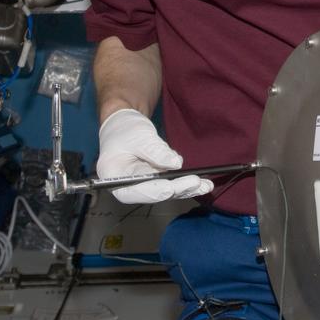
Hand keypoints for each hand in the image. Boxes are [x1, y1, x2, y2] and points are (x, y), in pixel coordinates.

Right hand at [97, 109, 212, 203]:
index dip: (153, 190)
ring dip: (186, 189)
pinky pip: (171, 185)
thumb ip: (155, 150)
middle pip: (153, 193)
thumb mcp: (138, 136)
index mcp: (114, 177)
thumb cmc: (124, 129)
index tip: (170, 187)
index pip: (134, 190)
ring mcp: (142, 186)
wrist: (124, 126)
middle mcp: (127, 187)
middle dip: (176, 189)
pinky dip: (186, 184)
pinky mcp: (155, 182)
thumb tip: (175, 163)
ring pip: (166, 192)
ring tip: (205, 185)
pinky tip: (203, 184)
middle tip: (195, 182)